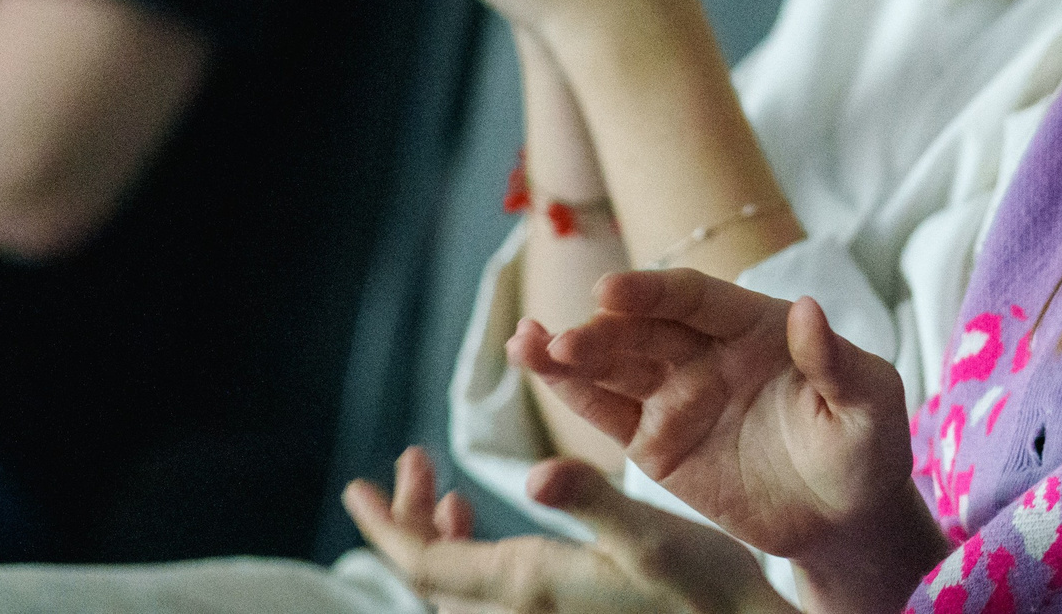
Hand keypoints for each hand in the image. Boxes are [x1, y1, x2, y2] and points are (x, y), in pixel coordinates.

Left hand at [345, 446, 793, 613]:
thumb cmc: (703, 586)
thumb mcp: (650, 532)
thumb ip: (590, 498)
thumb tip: (533, 473)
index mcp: (530, 585)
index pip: (426, 564)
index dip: (385, 526)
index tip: (358, 485)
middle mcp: (523, 610)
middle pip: (432, 577)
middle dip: (407, 520)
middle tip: (406, 463)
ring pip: (458, 588)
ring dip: (439, 536)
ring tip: (444, 491)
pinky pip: (488, 595)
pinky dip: (473, 555)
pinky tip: (491, 526)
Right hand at [511, 269, 947, 613]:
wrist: (845, 516)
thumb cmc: (866, 446)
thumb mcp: (870, 404)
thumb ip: (835, 361)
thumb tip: (807, 308)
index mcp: (758, 325)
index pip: (697, 299)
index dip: (653, 291)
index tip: (610, 288)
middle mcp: (709, 351)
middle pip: (646, 331)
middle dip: (601, 331)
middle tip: (561, 339)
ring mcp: (678, 395)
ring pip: (616, 366)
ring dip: (569, 355)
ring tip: (525, 344)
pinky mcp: (657, 444)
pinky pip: (609, 415)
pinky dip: (572, 394)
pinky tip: (536, 368)